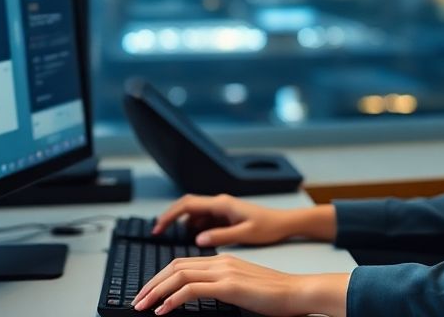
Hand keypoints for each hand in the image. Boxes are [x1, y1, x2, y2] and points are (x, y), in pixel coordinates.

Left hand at [131, 253, 349, 315]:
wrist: (299, 292)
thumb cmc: (276, 295)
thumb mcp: (242, 288)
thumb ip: (221, 288)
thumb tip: (199, 299)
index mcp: (223, 260)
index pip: (182, 263)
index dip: (159, 277)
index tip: (147, 293)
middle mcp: (221, 261)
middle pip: (174, 266)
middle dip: (151, 283)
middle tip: (137, 301)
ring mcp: (224, 271)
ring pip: (178, 276)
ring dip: (156, 291)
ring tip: (143, 306)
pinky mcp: (229, 286)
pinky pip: (192, 290)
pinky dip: (173, 299)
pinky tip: (163, 311)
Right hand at [152, 193, 300, 246]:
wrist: (285, 222)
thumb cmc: (269, 226)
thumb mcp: (245, 234)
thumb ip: (220, 236)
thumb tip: (198, 239)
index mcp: (222, 204)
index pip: (188, 204)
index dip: (170, 215)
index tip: (158, 227)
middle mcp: (220, 203)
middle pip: (187, 206)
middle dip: (171, 218)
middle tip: (158, 232)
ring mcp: (222, 209)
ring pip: (195, 213)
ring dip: (183, 224)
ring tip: (176, 240)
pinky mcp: (225, 216)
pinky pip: (204, 219)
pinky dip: (196, 227)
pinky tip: (196, 238)